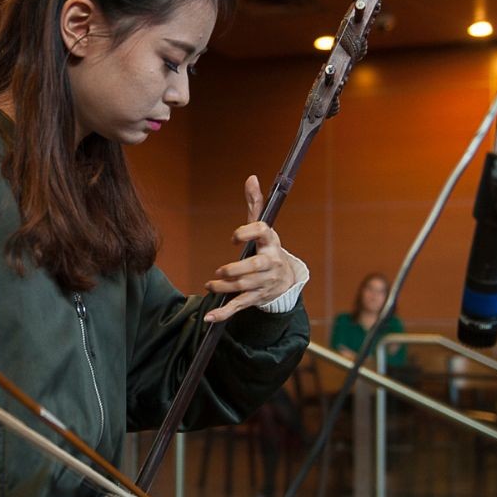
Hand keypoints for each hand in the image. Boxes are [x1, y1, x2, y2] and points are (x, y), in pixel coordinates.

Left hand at [203, 175, 296, 322]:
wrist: (287, 280)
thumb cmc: (268, 249)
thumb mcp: (264, 227)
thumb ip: (255, 205)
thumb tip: (250, 178)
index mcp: (271, 243)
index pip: (263, 233)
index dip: (248, 233)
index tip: (233, 237)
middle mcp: (269, 264)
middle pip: (253, 268)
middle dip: (235, 271)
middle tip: (220, 271)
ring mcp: (264, 283)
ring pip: (243, 288)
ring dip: (224, 288)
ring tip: (211, 285)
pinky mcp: (255, 298)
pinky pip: (239, 307)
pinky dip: (224, 314)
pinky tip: (209, 318)